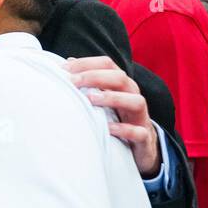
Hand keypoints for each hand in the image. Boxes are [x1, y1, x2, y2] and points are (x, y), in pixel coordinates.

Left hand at [64, 56, 159, 176]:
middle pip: (120, 78)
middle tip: (73, 82)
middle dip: (94, 77)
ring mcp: (140, 116)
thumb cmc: (116, 115)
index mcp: (122, 83)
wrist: (141, 144)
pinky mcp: (143, 138)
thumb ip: (89, 81)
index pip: (107, 64)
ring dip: (113, 98)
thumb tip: (68, 63)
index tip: (63, 71)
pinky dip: (124, 129)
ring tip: (90, 99)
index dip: (86, 63)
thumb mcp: (103, 96)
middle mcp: (133, 95)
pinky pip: (139, 132)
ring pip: (136, 101)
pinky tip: (107, 128)